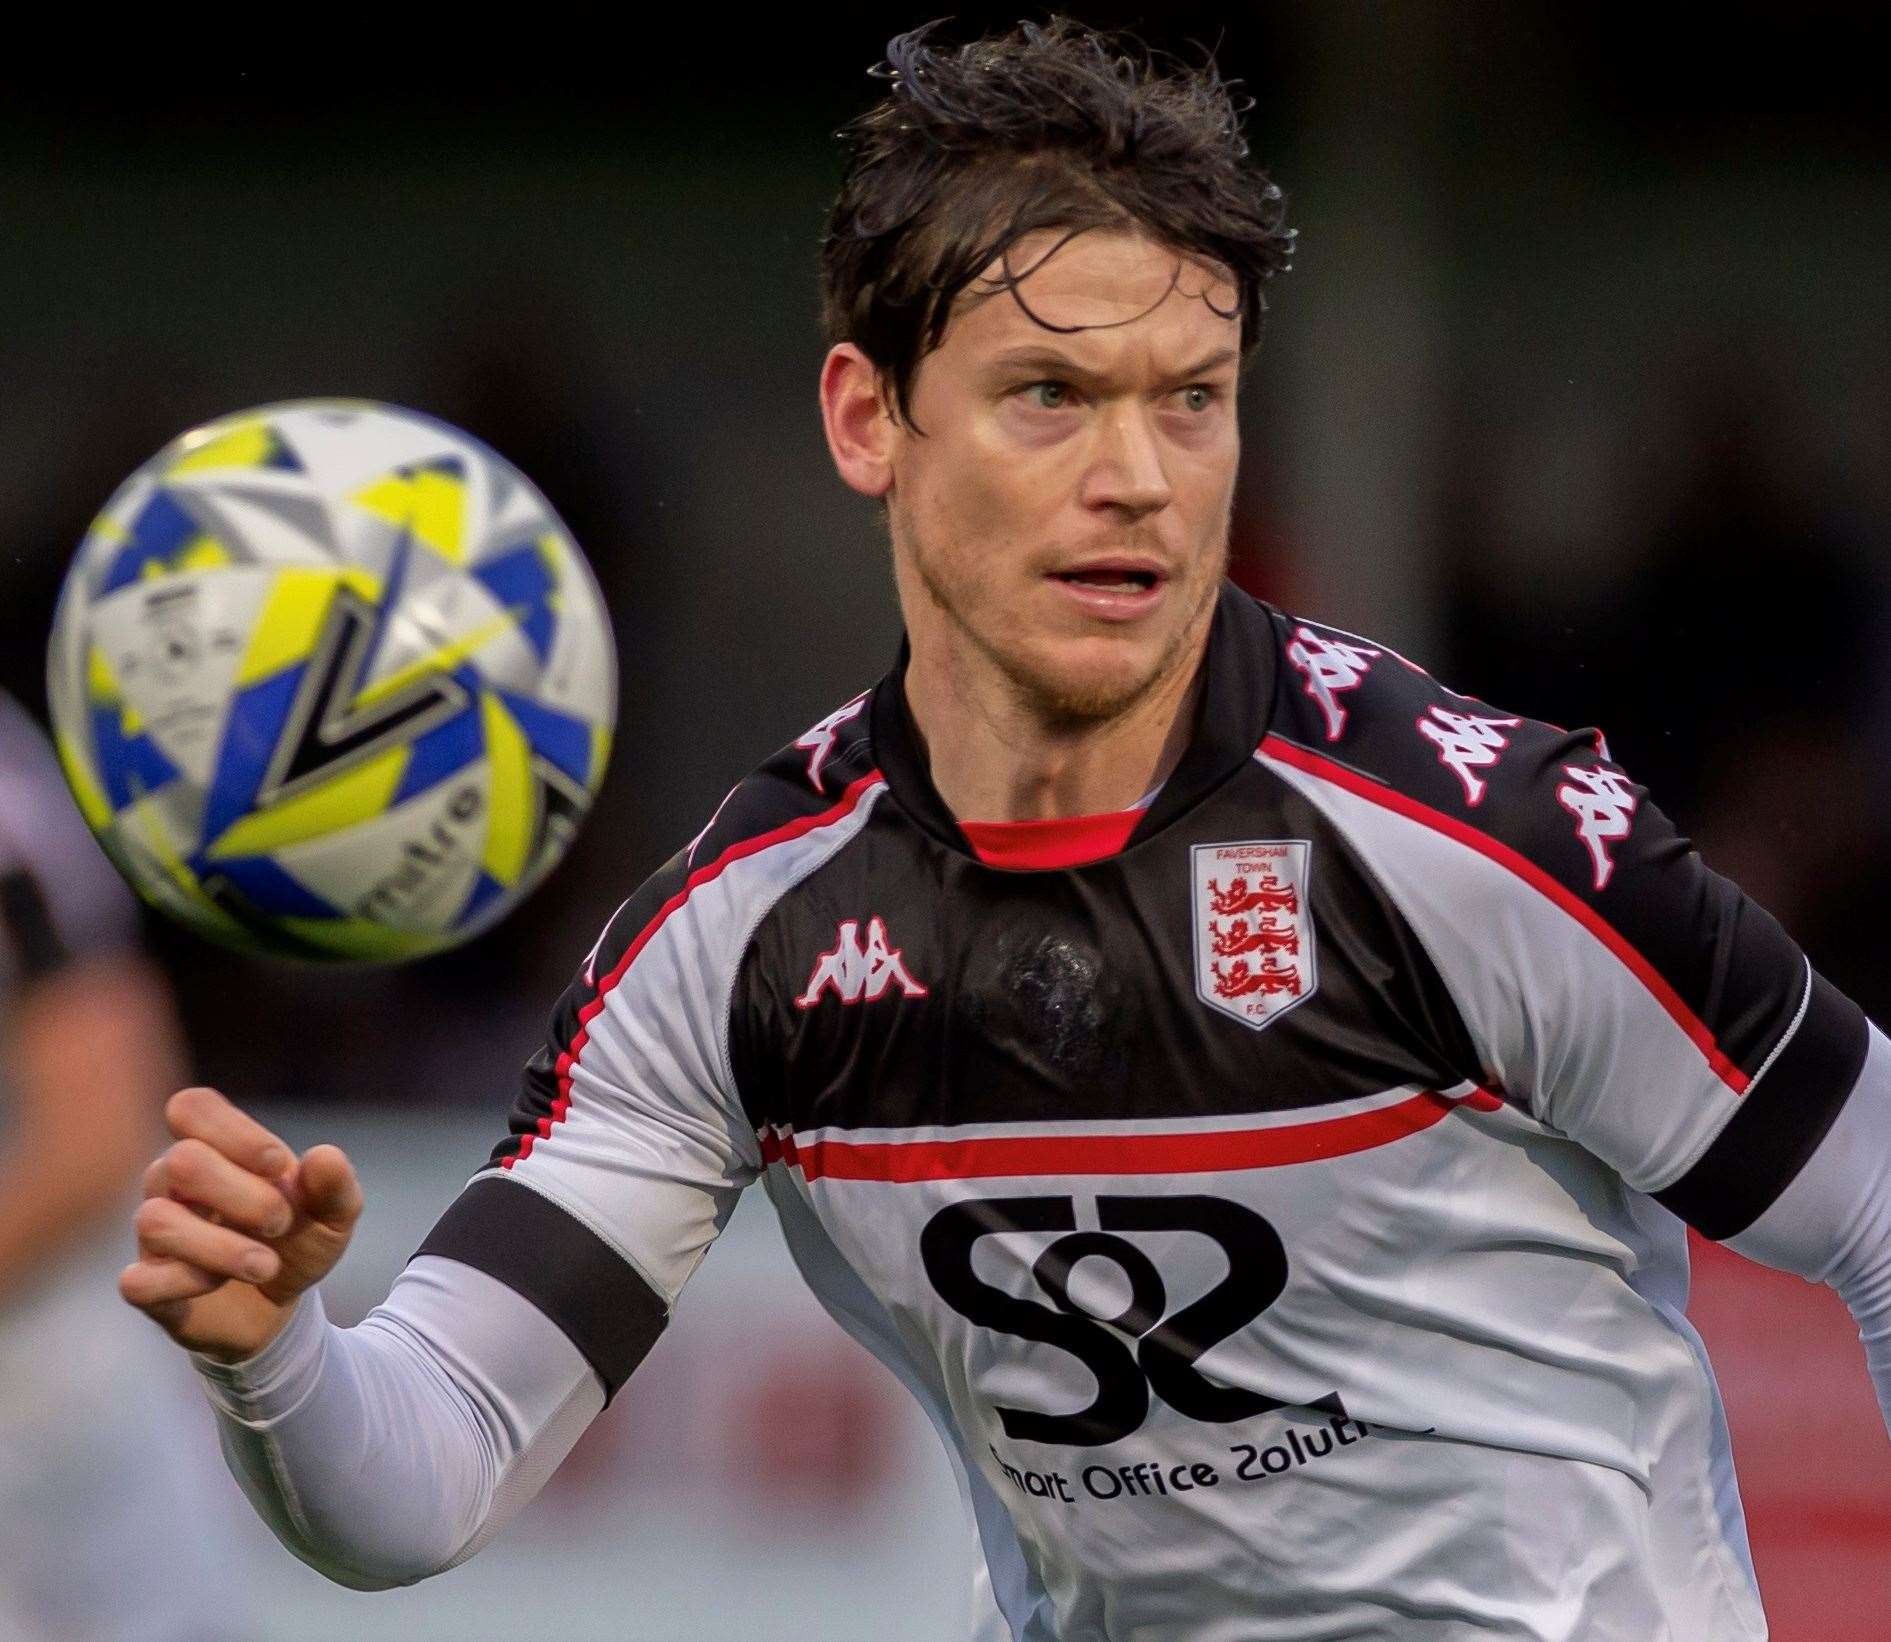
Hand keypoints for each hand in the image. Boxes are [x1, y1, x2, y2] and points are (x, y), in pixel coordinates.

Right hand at [119, 1086, 362, 1363]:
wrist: (281, 1306)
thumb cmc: (298, 1241)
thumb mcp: (334, 1214)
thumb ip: (335, 1185)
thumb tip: (324, 1156)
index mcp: (215, 1149)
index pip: (191, 1108)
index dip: (235, 1132)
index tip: (278, 1166)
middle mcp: (172, 1183)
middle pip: (181, 1161)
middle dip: (245, 1195)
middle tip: (281, 1223)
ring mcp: (154, 1233)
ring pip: (155, 1220)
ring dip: (223, 1247)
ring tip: (265, 1265)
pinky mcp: (146, 1285)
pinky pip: (138, 1281)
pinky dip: (187, 1284)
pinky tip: (218, 1285)